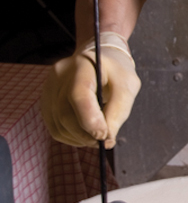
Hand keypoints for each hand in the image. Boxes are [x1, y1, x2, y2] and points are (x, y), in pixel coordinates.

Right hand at [41, 33, 140, 148]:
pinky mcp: (46, 101)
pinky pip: (55, 128)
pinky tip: (85, 133)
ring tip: (96, 135)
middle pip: (65, 114)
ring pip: (58, 125)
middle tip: (104, 140)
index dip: (90, 120)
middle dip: (86, 134)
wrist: (100, 61)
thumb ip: (118, 112)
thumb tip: (106, 141)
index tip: (103, 136)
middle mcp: (60, 75)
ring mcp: (49, 88)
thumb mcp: (127, 87)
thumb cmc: (116, 73)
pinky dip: (71, 137)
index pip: (79, 94)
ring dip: (79, 138)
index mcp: (83, 66)